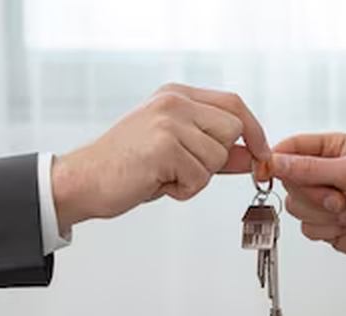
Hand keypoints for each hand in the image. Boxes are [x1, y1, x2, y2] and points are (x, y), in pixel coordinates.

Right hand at [52, 83, 270, 228]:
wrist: (84, 180)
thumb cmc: (127, 168)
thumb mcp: (176, 152)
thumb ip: (214, 150)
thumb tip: (250, 156)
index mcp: (176, 95)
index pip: (234, 104)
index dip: (253, 131)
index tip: (261, 155)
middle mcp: (174, 102)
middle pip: (232, 130)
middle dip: (216, 159)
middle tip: (183, 170)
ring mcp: (169, 122)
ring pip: (217, 157)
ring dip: (196, 179)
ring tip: (164, 176)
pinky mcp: (165, 146)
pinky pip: (200, 178)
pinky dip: (182, 190)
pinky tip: (157, 183)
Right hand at [268, 133, 345, 272]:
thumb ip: (309, 167)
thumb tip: (275, 161)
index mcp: (334, 148)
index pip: (292, 147)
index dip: (278, 160)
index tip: (268, 171)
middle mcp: (326, 172)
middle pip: (290, 181)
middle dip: (313, 194)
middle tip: (339, 199)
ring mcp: (324, 200)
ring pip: (295, 207)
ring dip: (322, 214)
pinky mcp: (325, 224)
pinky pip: (306, 228)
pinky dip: (326, 230)